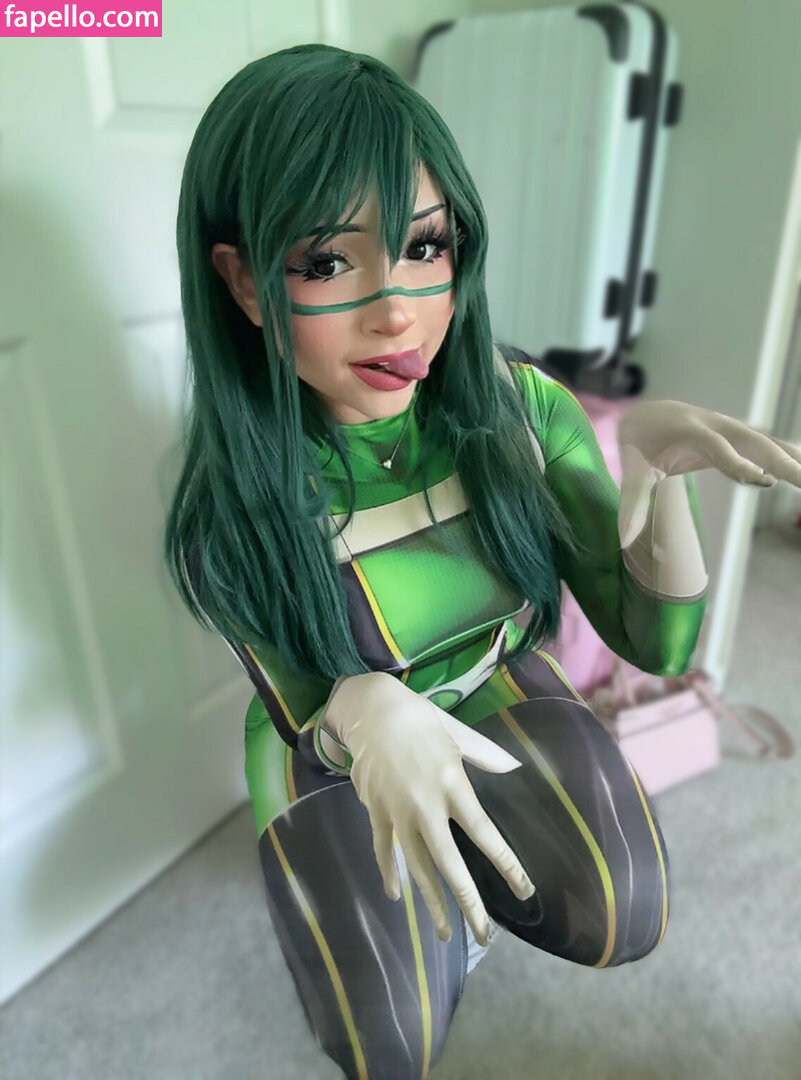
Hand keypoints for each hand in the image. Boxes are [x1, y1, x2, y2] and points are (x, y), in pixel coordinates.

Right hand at [319, 672, 535, 946]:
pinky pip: (384, 850)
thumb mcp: (456, 732)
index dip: (506, 865)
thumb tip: (515, 767)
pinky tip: (397, 897)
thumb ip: (486, 754)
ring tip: (447, 933)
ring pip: (417, 867)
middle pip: (450, 864)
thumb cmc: (419, 718)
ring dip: (432, 903)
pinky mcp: (376, 811)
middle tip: (485, 935)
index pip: (485, 834)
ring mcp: (398, 812)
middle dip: (468, 903)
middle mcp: (426, 806)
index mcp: (453, 784)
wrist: (369, 709)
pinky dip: (389, 874)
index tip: (525, 892)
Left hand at [617, 400, 800, 546]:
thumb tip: (622, 539)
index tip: (761, 480)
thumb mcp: (633, 470)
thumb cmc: (639, 443)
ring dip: (792, 458)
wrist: (647, 413)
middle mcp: (715, 425)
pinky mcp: (738, 436)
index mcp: (689, 430)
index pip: (717, 447)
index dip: (738, 462)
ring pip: (767, 441)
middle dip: (780, 461)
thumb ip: (632, 503)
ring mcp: (730, 428)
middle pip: (753, 441)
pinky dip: (789, 454)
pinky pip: (768, 444)